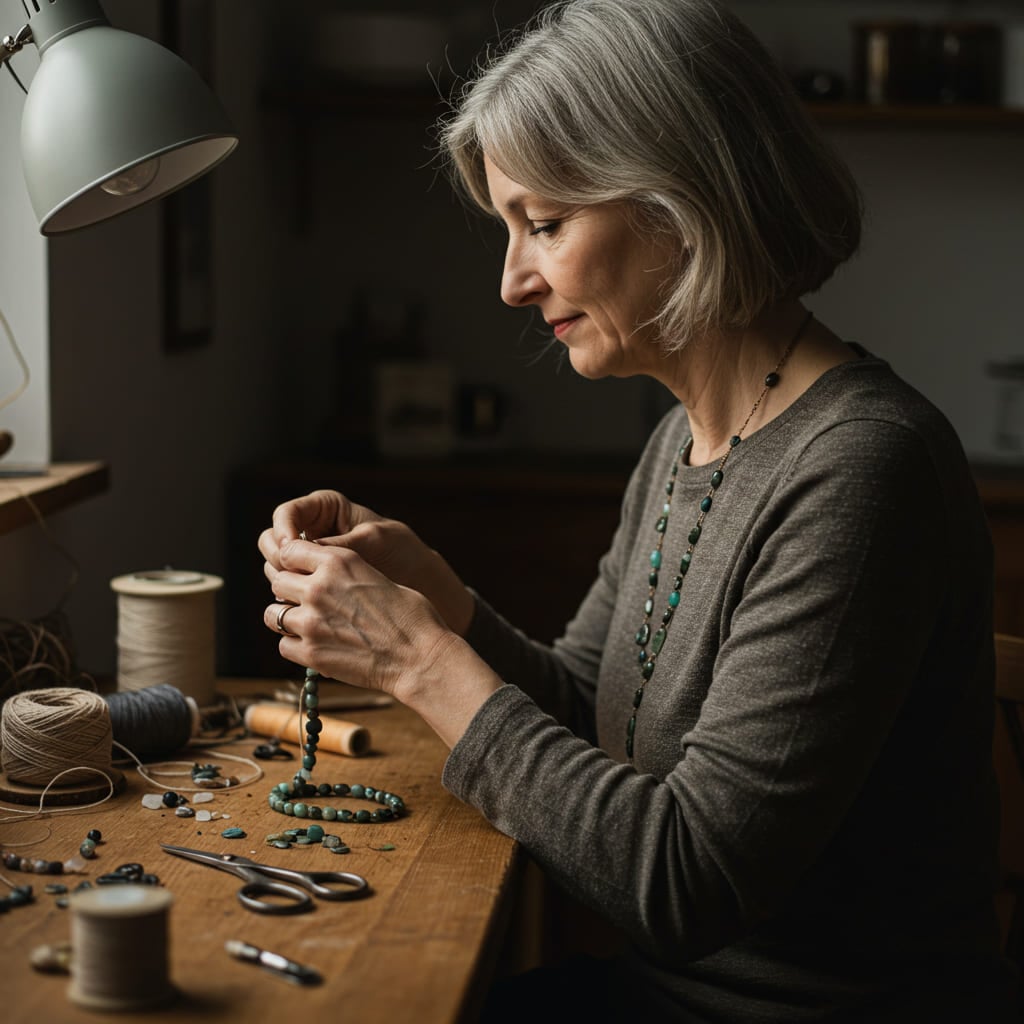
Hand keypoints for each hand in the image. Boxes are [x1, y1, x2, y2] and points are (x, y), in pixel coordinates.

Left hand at [263, 538, 451, 699]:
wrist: (420, 657)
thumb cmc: (411, 617)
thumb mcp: (378, 577)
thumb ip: (345, 574)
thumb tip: (325, 577)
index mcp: (339, 561)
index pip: (291, 550)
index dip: (294, 561)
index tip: (301, 572)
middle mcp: (319, 587)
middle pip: (277, 581)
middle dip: (289, 590)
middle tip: (306, 602)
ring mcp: (311, 621)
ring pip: (273, 614)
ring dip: (286, 618)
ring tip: (309, 626)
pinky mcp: (310, 653)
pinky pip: (284, 645)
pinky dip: (295, 646)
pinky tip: (316, 646)